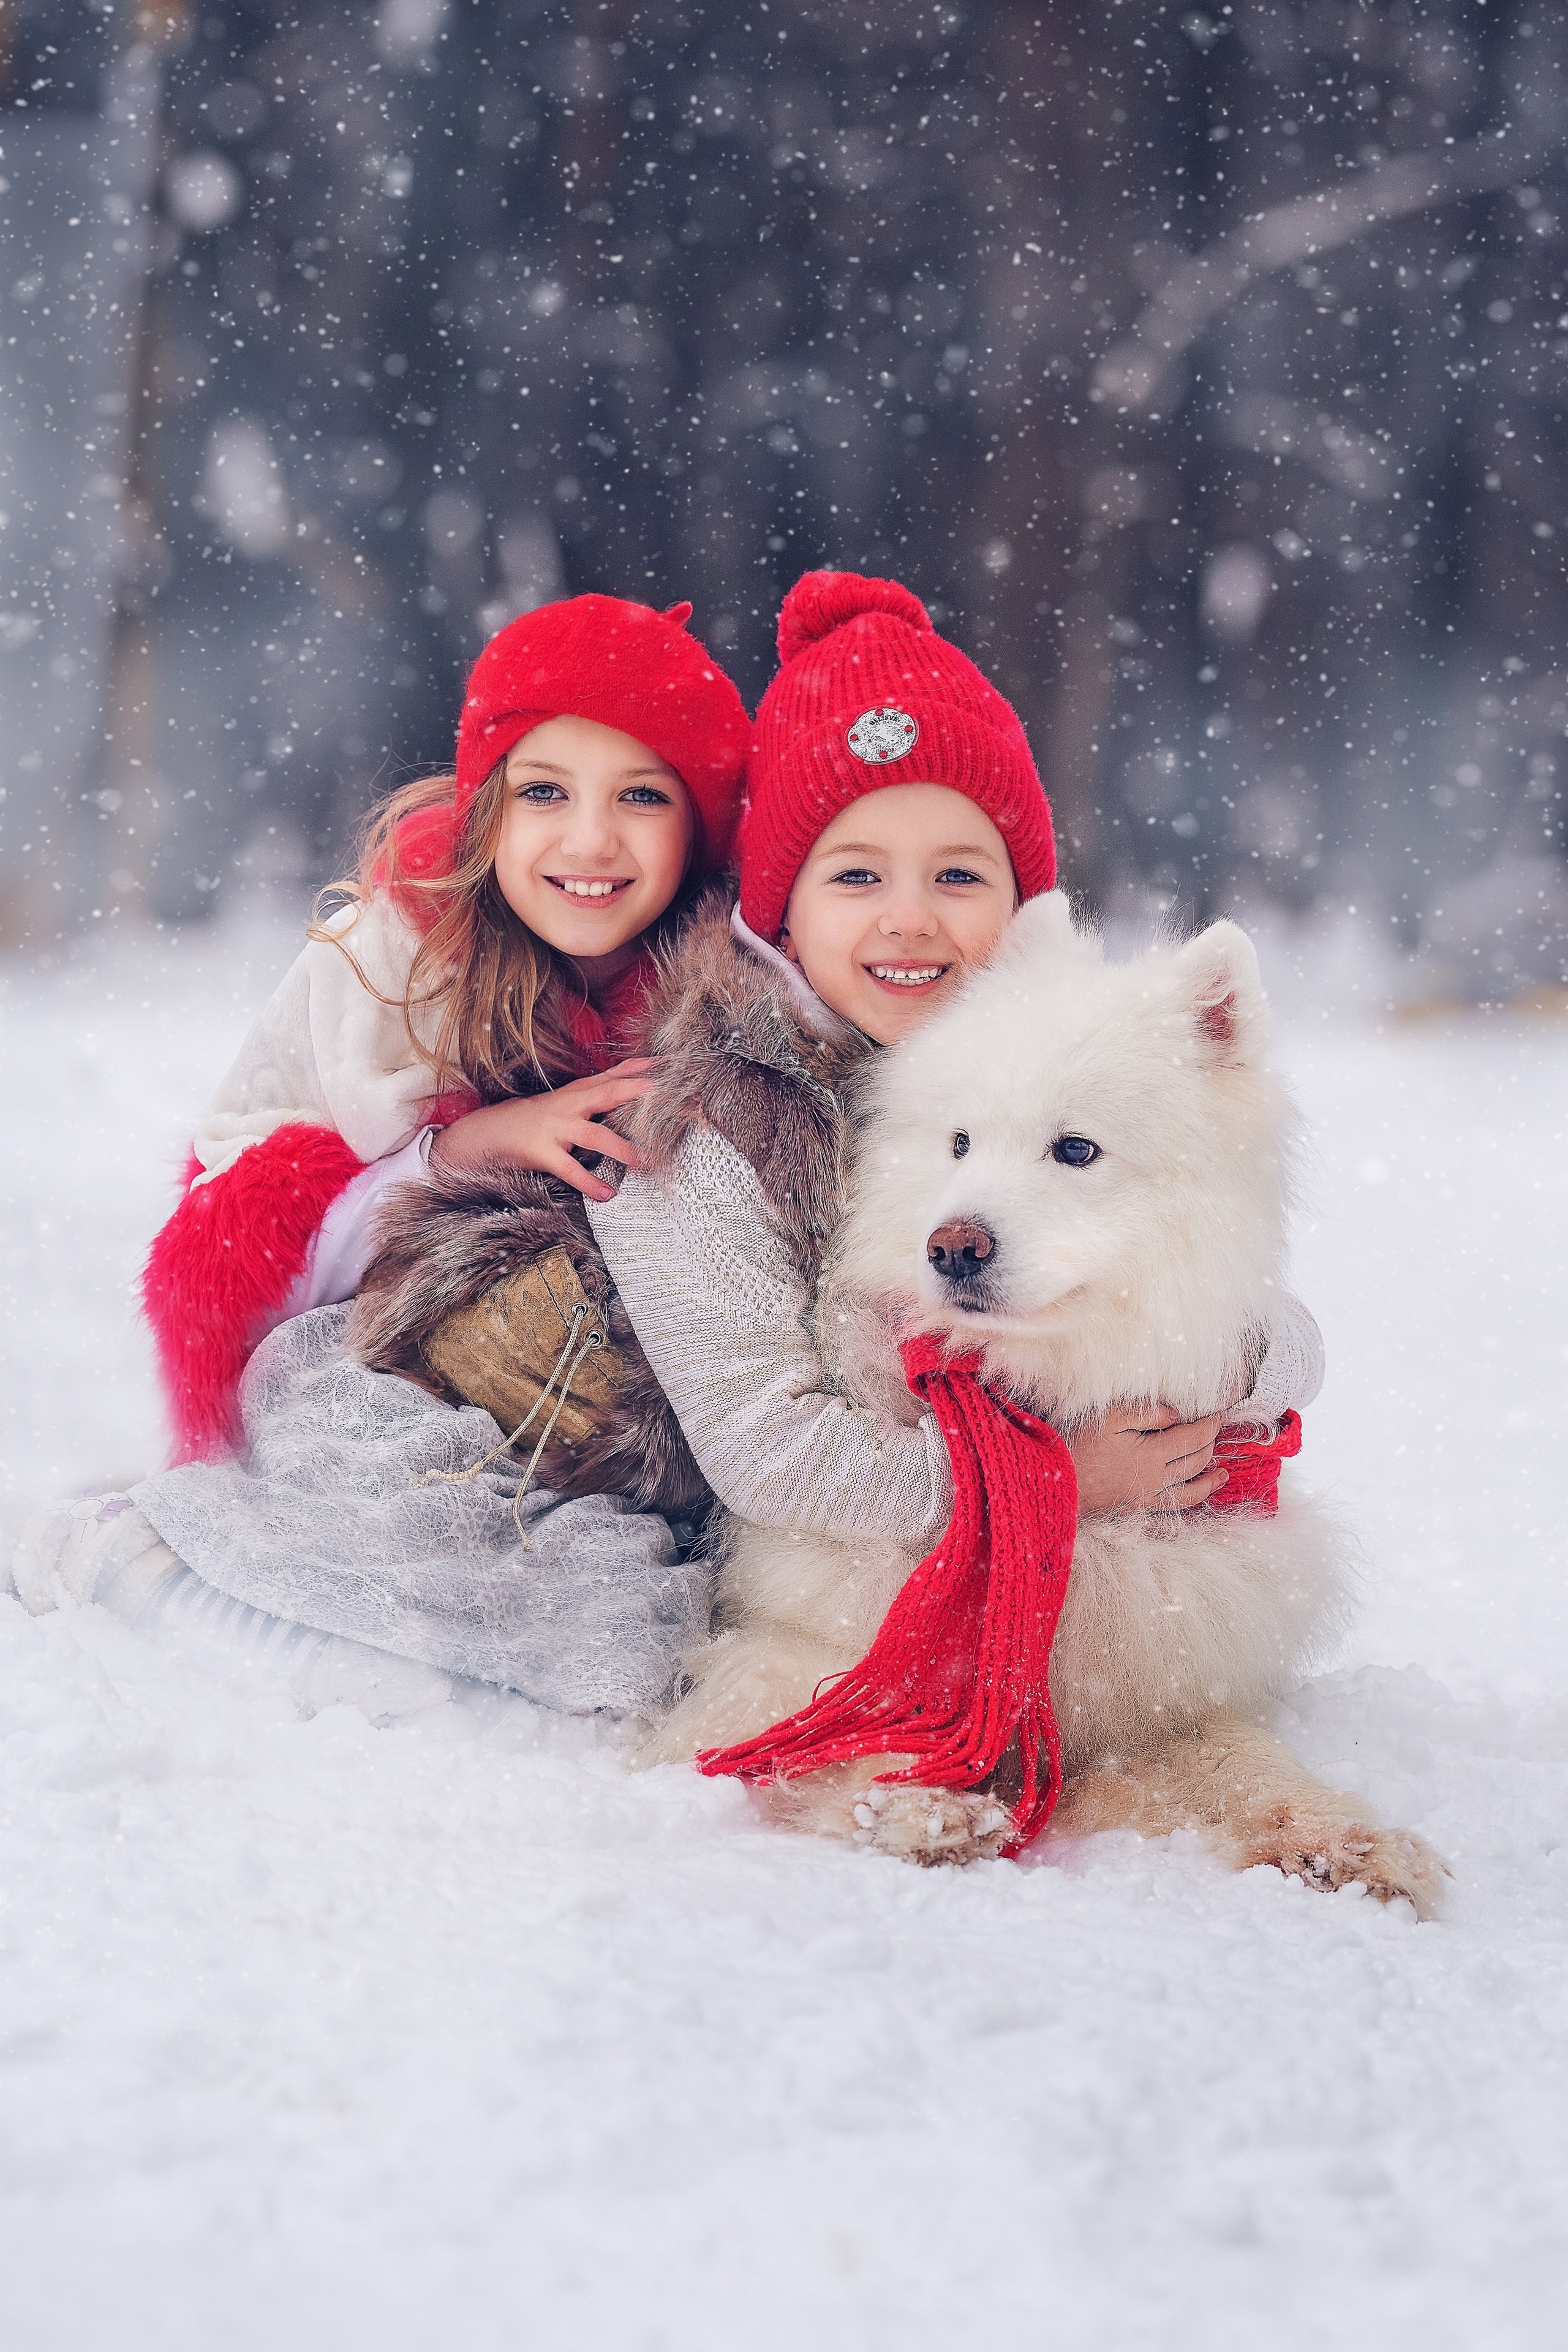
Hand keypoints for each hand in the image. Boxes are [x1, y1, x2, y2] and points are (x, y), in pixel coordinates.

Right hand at [429, 1058, 656, 1202]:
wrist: (485, 1132)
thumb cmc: (532, 1120)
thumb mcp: (564, 1102)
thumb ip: (595, 1093)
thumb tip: (631, 1083)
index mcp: (575, 1093)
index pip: (612, 1076)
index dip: (639, 1069)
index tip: (668, 1065)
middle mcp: (567, 1105)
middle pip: (608, 1093)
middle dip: (636, 1092)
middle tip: (665, 1096)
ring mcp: (555, 1128)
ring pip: (595, 1135)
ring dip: (622, 1148)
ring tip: (645, 1160)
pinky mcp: (541, 1152)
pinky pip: (569, 1169)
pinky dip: (589, 1183)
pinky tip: (606, 1194)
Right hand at [1065, 1404, 1228, 1515]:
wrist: (1054, 1487)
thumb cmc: (1076, 1448)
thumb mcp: (1109, 1419)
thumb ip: (1145, 1413)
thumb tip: (1175, 1415)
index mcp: (1151, 1455)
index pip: (1192, 1439)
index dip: (1210, 1426)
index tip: (1219, 1416)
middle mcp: (1155, 1480)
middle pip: (1195, 1463)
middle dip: (1210, 1446)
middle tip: (1216, 1433)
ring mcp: (1146, 1498)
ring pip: (1190, 1492)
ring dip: (1209, 1482)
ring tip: (1222, 1475)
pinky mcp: (1135, 1510)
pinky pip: (1172, 1510)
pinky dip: (1188, 1503)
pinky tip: (1190, 1498)